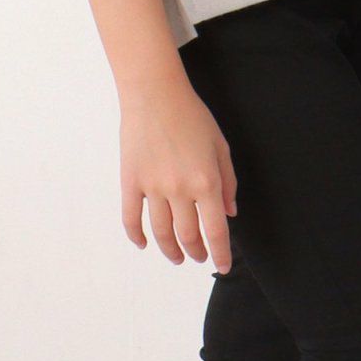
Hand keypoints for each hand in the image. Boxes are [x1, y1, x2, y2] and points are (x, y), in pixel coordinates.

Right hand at [119, 81, 237, 270]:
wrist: (155, 94)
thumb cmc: (191, 116)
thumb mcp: (220, 146)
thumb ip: (228, 182)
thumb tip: (229, 213)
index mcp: (206, 182)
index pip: (216, 231)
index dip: (221, 254)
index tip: (222, 266)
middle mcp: (180, 190)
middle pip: (188, 236)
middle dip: (196, 253)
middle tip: (200, 258)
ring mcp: (152, 187)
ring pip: (161, 232)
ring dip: (171, 250)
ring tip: (177, 256)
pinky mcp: (131, 180)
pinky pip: (131, 217)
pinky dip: (137, 235)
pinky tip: (144, 243)